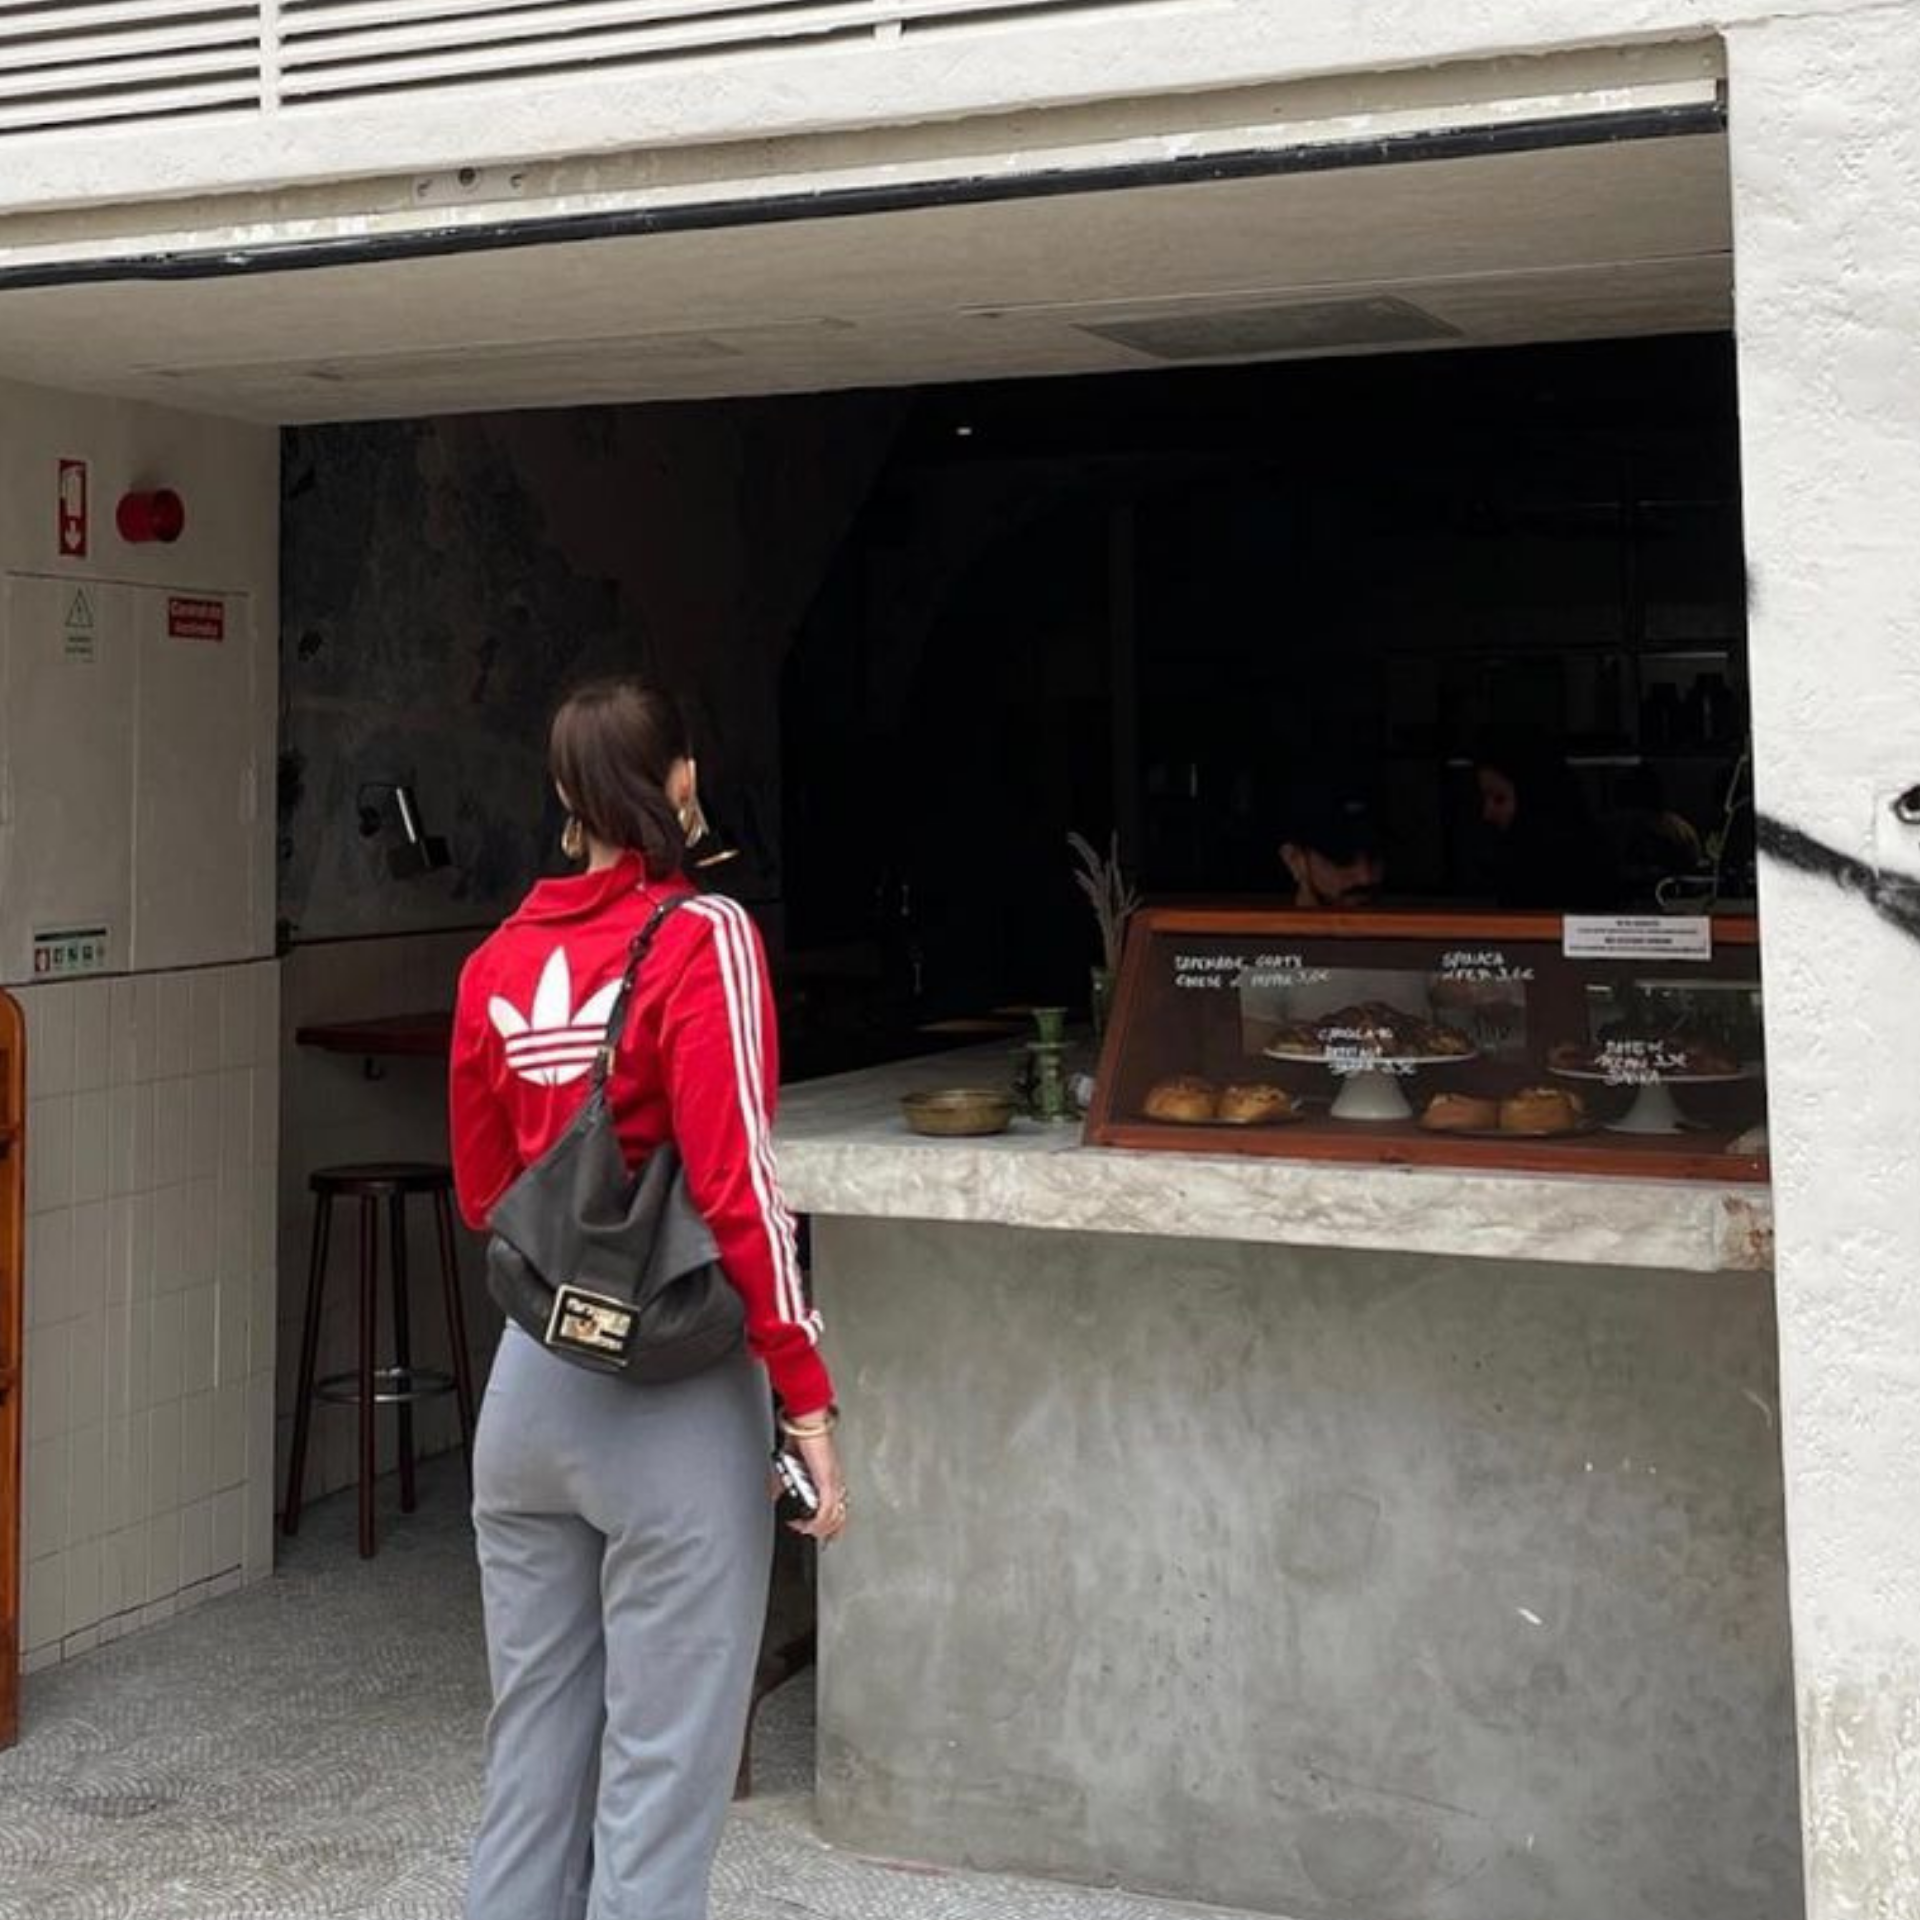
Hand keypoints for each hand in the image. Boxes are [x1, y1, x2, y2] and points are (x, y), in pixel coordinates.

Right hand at [786, 1426, 847, 1543]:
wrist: (805, 1422)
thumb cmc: (802, 1437)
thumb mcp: (790, 1466)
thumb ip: (784, 1483)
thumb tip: (773, 1496)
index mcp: (830, 1478)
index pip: (839, 1510)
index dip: (834, 1527)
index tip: (824, 1538)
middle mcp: (835, 1481)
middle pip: (840, 1518)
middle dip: (824, 1533)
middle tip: (806, 1533)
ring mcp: (833, 1482)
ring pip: (834, 1518)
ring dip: (816, 1529)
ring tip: (801, 1527)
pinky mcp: (827, 1481)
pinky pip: (826, 1511)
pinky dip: (814, 1522)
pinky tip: (803, 1523)